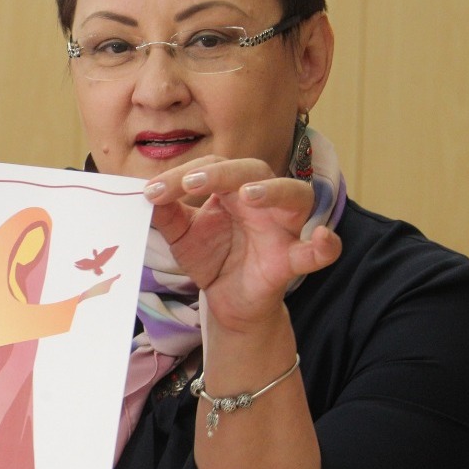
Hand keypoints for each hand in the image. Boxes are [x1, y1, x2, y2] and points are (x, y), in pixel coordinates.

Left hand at [145, 156, 340, 332]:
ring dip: (273, 191)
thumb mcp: (181, 235)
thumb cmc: (211, 257)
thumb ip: (165, 214)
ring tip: (248, 195)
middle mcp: (262, 200)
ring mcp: (282, 227)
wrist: (227, 301)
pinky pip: (317, 251)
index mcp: (232, 189)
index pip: (212, 168)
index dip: (181, 176)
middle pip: (252, 170)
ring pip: (294, 195)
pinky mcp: (292, 260)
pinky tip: (320, 239)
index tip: (150, 192)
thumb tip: (144, 192)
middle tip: (191, 184)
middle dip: (221, 173)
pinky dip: (324, 244)